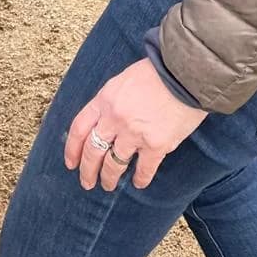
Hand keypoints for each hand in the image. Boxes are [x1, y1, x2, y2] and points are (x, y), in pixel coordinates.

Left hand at [64, 59, 206, 190]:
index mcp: (105, 99)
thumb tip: (107, 121)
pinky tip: (139, 183)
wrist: (185, 72)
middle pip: (93, 151)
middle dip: (87, 170)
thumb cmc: (158, 72)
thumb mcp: (125, 80)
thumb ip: (113, 101)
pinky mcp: (156, 145)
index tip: (71, 163)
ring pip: (114, 164)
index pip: (79, 128)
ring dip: (110, 178)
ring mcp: (134, 133)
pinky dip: (140, 179)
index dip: (72, 149)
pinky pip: (144, 169)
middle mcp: (115, 118)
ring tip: (109, 185)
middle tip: (87, 182)